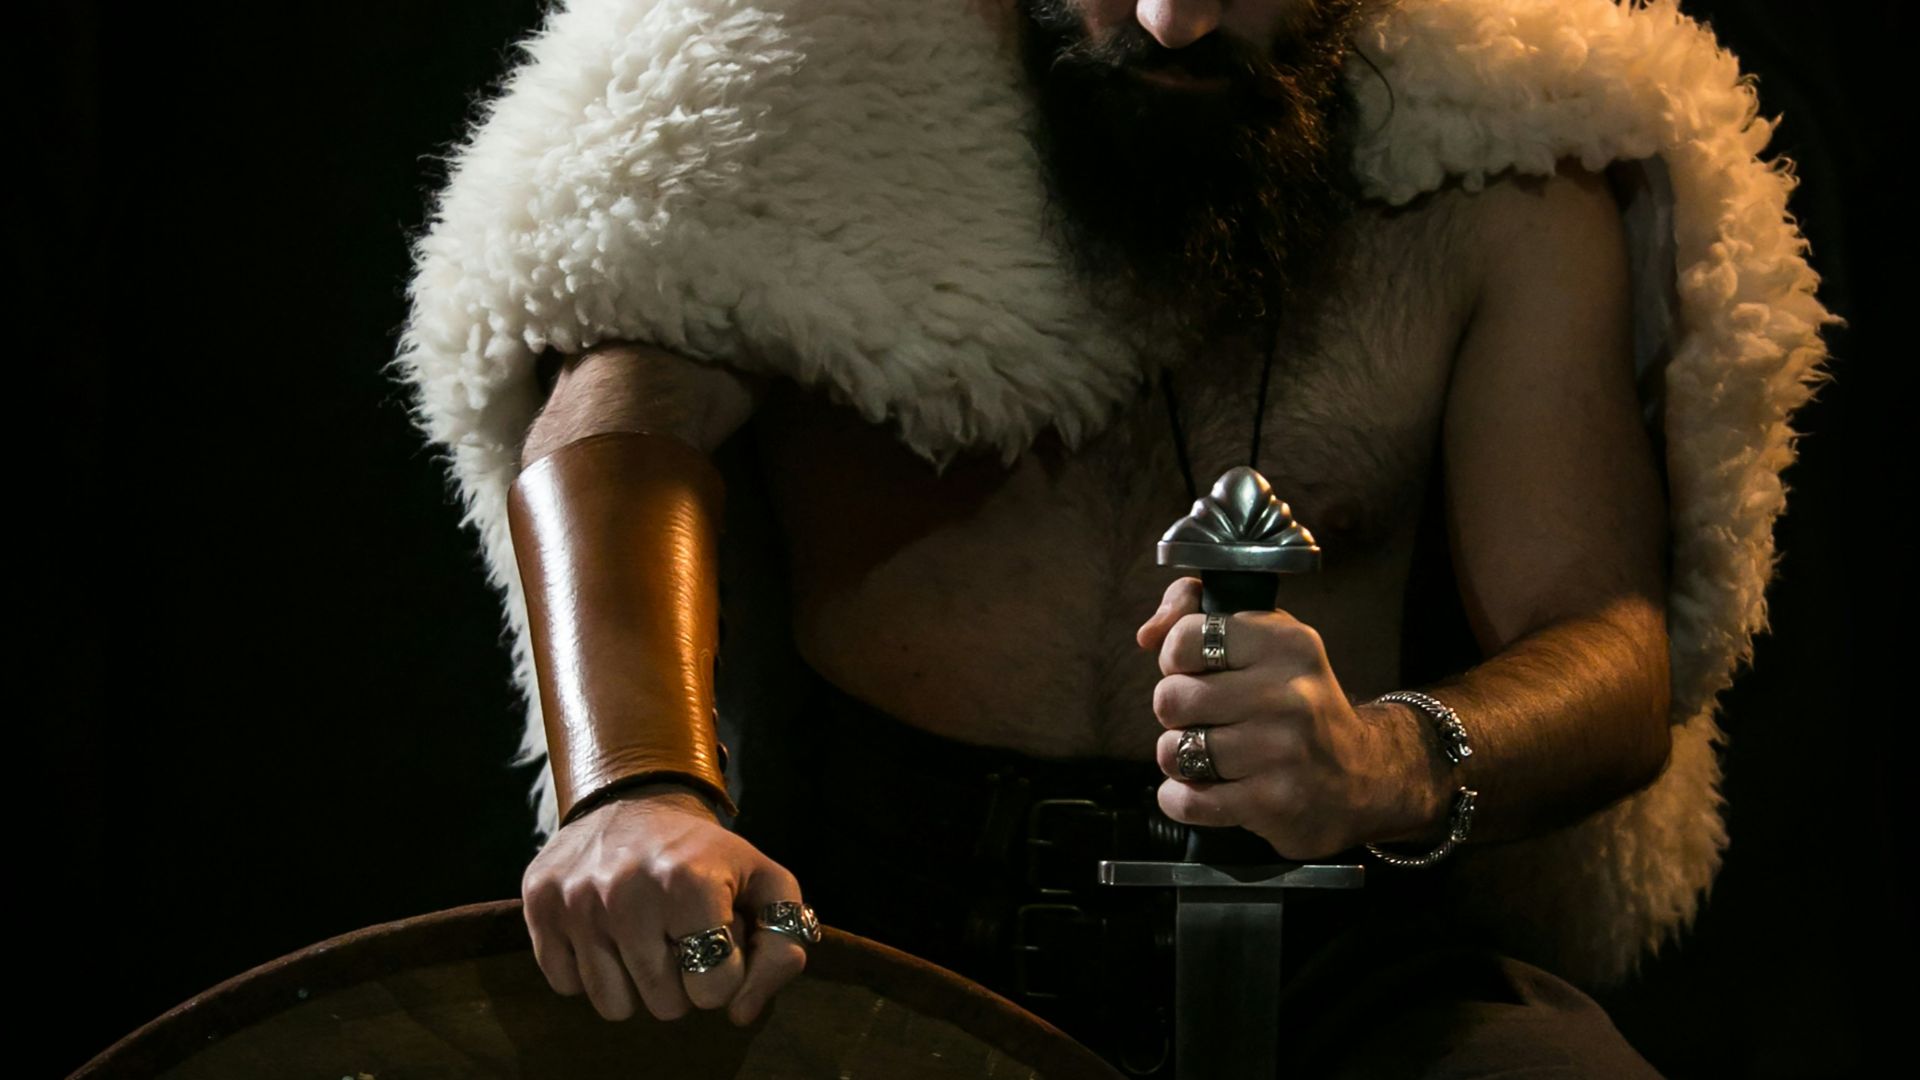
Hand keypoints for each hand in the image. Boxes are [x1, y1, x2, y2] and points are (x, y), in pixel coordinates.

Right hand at [520, 781, 808, 1025]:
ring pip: (614, 1006)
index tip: (717, 935)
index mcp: (689, 882)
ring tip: (645, 937)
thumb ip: (781, 948)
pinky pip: (568, 987)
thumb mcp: (765, 882)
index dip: (724, 970)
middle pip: (666, 1005)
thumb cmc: (707, 854)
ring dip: (635, 983)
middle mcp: (626, 892)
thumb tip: (742, 1013)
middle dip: (682, 980)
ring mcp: (576, 902)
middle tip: (679, 935)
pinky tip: (607, 932)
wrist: (632, 797)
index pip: (715, 989)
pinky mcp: (539, 907)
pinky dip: (591, 970)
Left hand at [1133, 577, 1448, 859]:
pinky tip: (1203, 788)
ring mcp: (1282, 750)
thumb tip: (1148, 634)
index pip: (1185, 638)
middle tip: (1204, 717)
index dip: (1175, 658)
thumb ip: (1196, 613)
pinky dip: (1180, 798)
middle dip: (1175, 712)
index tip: (1196, 670)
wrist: (1362, 777)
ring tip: (1207, 753)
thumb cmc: (1296, 702)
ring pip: (1174, 750)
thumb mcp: (1265, 640)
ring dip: (1179, 756)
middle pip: (1171, 698)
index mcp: (1286, 642)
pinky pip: (1187, 800)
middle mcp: (1288, 693)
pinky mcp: (1273, 802)